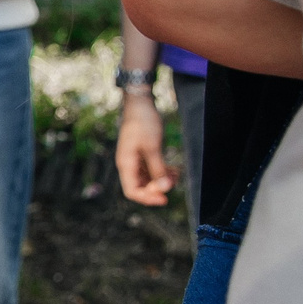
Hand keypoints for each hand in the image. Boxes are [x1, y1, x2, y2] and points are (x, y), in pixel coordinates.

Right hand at [114, 91, 174, 207]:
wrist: (139, 104)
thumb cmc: (143, 124)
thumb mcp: (153, 147)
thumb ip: (158, 169)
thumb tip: (165, 188)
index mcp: (126, 164)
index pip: (132, 191)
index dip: (148, 198)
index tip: (164, 199)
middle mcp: (128, 165)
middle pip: (140, 187)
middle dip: (157, 189)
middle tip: (173, 183)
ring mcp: (134, 160)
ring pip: (147, 179)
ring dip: (161, 181)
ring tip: (176, 175)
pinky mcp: (141, 155)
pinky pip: (150, 170)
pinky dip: (161, 172)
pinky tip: (173, 169)